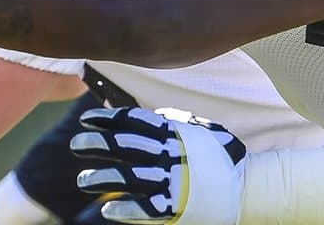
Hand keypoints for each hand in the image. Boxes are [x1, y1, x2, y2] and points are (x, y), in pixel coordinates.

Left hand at [72, 106, 245, 224]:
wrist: (247, 188)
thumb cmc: (223, 156)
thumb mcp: (202, 128)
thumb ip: (174, 120)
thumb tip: (149, 114)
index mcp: (174, 133)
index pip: (132, 121)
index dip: (106, 119)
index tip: (86, 120)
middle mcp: (169, 154)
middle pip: (123, 145)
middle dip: (96, 144)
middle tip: (76, 144)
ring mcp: (171, 181)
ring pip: (127, 176)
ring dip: (100, 177)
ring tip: (83, 180)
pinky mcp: (175, 207)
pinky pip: (143, 209)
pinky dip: (123, 209)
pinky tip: (107, 209)